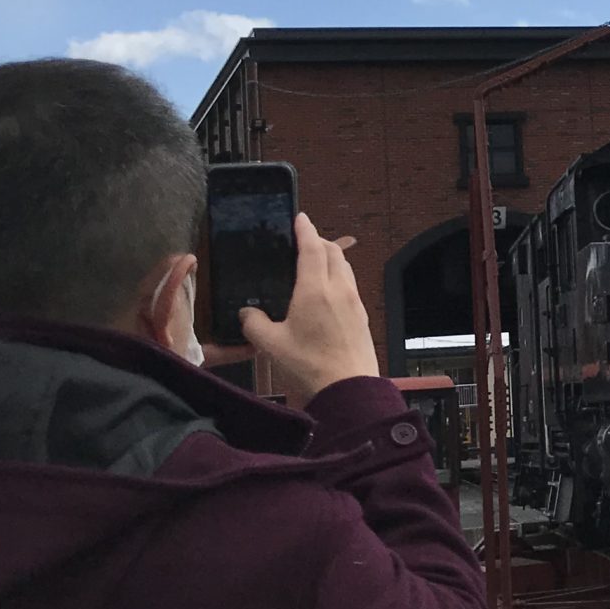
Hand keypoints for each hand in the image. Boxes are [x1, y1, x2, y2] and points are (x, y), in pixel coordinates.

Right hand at [239, 214, 379, 402]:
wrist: (350, 390)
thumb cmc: (308, 366)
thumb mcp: (270, 345)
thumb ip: (254, 324)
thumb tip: (247, 314)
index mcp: (316, 289)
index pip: (312, 248)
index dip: (305, 229)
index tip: (300, 217)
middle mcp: (340, 290)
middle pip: (334, 252)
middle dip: (319, 241)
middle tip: (303, 240)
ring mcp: (355, 303)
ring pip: (345, 268)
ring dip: (331, 258)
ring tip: (314, 263)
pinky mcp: (362, 317)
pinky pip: (350, 286)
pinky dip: (338, 277)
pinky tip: (327, 292)